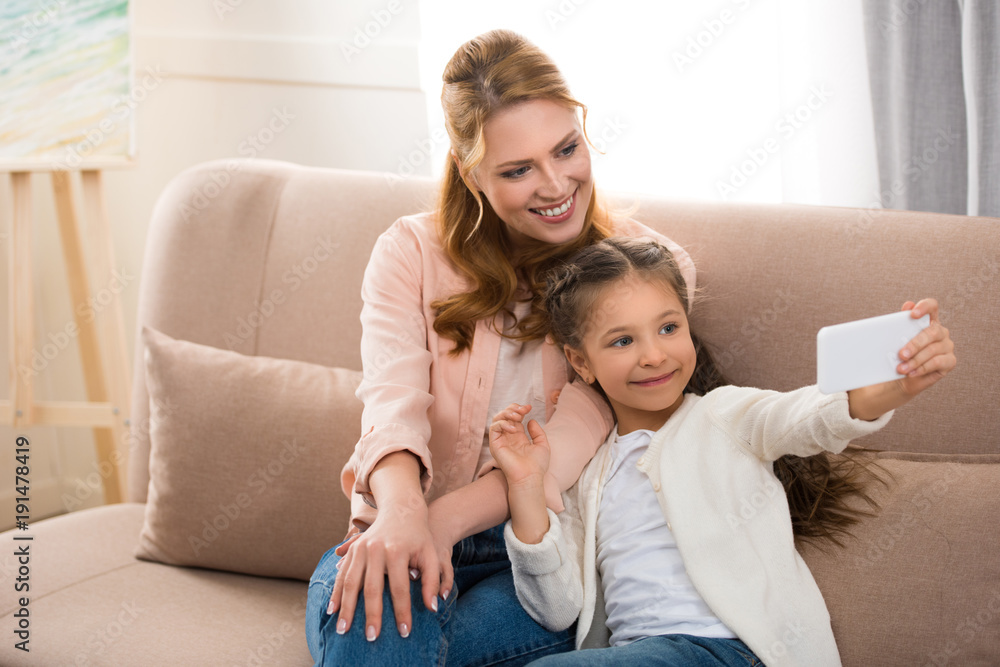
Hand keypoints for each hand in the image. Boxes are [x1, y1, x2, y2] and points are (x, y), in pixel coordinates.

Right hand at [328, 491, 452, 640]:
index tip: (404, 631)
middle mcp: (377, 548)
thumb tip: (432, 607)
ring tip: (343, 629)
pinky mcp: (353, 549)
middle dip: (371, 614)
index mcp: (397, 550)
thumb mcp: (431, 555)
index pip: (400, 588)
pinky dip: (336, 593)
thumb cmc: (420, 538)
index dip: (402, 611)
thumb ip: (432, 580)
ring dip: (346, 608)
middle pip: (372, 587)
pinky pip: (342, 574)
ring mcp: (362, 548)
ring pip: (351, 582)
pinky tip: (332, 610)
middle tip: (371, 637)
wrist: (402, 511)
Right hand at [489, 404, 550, 487]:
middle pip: (504, 415)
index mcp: (518, 436)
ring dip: (506, 413)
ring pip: (496, 419)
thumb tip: (530, 420)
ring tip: (518, 416)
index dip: (519, 409)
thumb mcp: (542, 445)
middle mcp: (508, 437)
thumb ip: (537, 432)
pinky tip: (514, 429)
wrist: (530, 477)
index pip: (514, 418)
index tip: (529, 407)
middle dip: (512, 408)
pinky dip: (503, 424)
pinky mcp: (495, 445)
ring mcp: (501, 440)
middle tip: (523, 410)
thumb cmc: (537, 465)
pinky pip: (494, 428)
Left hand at [893, 298, 955, 395]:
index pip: (932, 306)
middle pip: (932, 331)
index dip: (925, 307)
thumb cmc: (900, 356)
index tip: (913, 315)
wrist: (902, 377)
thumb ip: (900, 325)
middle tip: (901, 354)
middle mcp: (941, 332)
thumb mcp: (896, 341)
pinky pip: (937, 363)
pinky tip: (911, 373)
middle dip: (915, 344)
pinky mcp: (950, 361)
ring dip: (915, 360)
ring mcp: (947, 346)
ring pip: (933, 349)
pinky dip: (922, 368)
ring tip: (901, 368)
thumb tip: (907, 306)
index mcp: (928, 321)